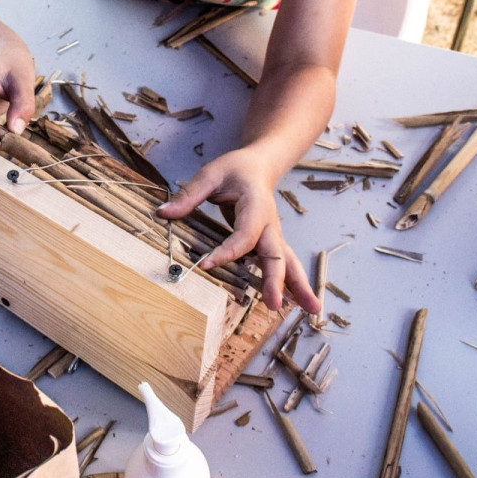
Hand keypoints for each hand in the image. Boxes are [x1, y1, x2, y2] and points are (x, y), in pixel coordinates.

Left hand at [157, 148, 320, 312]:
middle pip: (276, 254)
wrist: (259, 165)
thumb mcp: (210, 174)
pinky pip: (283, 266)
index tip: (205, 264)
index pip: (244, 234)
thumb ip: (189, 194)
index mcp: (256, 205)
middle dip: (277, 280)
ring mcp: (273, 236)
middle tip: (275, 305)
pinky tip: (300, 306)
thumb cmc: (235, 169)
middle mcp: (270, 224)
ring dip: (300, 287)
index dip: (227, 251)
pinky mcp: (271, 244)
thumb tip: (163, 213)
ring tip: (313, 312)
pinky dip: (294, 285)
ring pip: (288, 263)